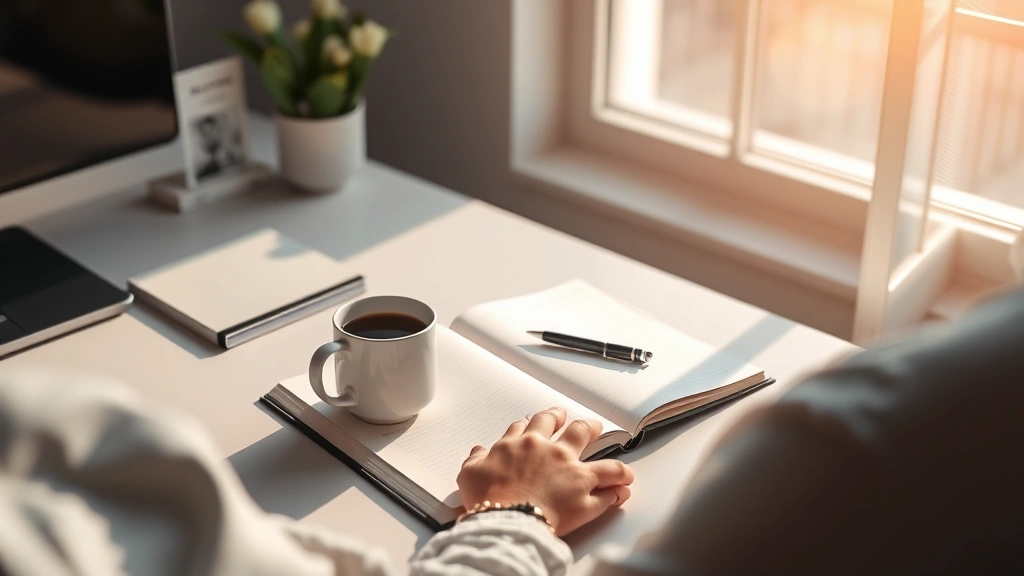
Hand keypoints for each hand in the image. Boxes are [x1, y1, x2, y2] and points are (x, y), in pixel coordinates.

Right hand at [457, 407, 634, 535]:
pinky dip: (617, 491)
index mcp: (523, 444)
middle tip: (588, 426)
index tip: (548, 420)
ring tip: (621, 464)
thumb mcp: (470, 474)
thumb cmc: (488, 499)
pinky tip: (622, 491)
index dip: (543, 421)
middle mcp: (551, 452)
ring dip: (614, 461)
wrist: (505, 520)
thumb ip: (476, 460)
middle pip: (575, 430)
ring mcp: (572, 473)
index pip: (535, 425)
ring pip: (603, 460)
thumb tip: (478, 452)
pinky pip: (608, 492)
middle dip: (583, 426)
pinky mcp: (585, 497)